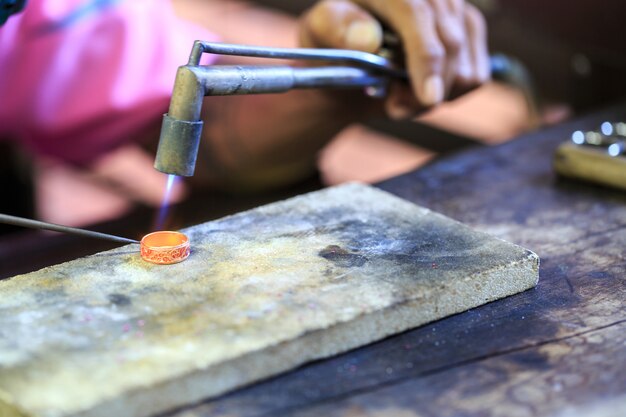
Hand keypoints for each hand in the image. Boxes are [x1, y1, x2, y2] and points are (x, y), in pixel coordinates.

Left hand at [299, 0, 489, 118]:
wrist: (348, 55)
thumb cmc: (331, 39)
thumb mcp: (320, 29)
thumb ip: (337, 29)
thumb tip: (367, 39)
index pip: (417, 12)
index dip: (425, 56)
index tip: (428, 98)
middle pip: (449, 42)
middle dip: (424, 90)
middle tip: (393, 107)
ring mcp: (456, 6)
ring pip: (464, 67)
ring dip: (432, 97)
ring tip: (398, 96)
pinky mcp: (470, 27)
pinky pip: (475, 76)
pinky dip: (448, 94)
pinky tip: (420, 88)